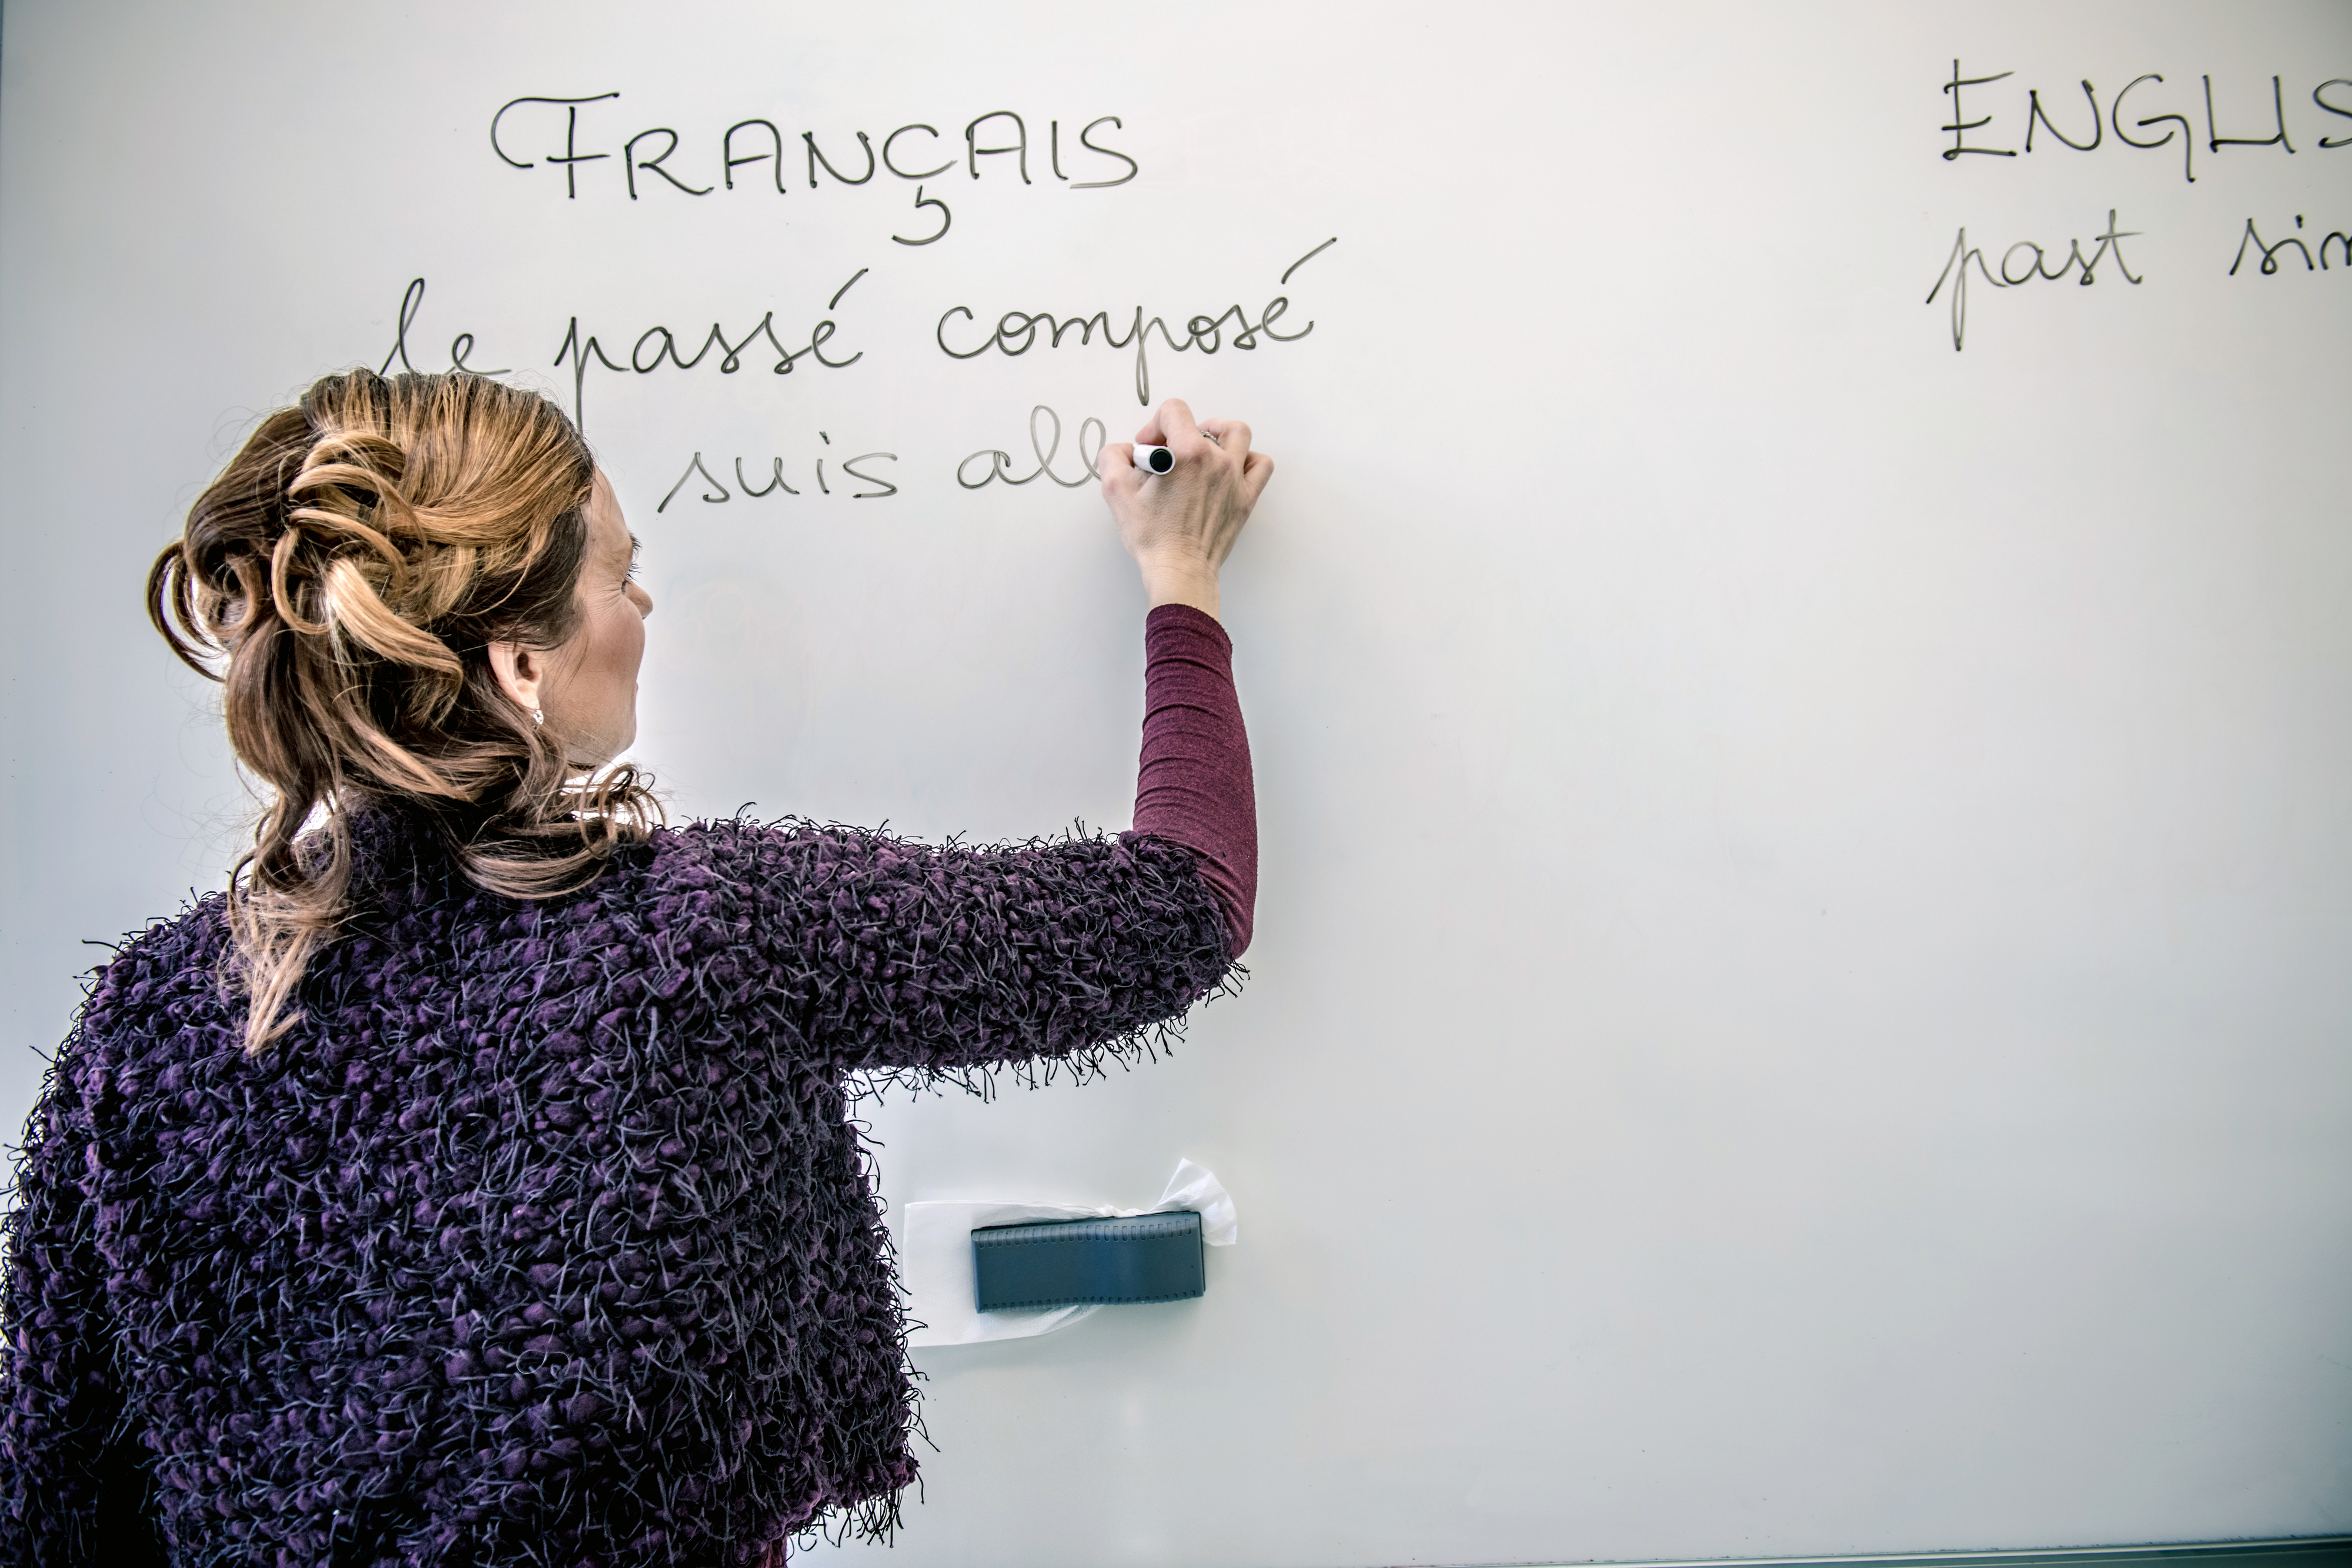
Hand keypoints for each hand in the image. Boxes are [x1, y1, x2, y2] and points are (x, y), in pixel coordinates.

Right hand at [1100, 398, 1273, 618]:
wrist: (1179, 570)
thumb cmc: (1152, 536)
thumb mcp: (1115, 490)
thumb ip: (1113, 456)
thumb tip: (1126, 450)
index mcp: (1188, 453)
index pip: (1174, 410)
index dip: (1155, 424)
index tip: (1148, 449)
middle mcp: (1216, 460)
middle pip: (1202, 423)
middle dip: (1179, 434)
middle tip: (1168, 457)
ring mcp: (1235, 478)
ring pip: (1238, 434)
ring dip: (1219, 434)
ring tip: (1203, 449)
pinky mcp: (1245, 498)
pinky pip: (1260, 465)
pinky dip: (1247, 459)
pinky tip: (1229, 468)